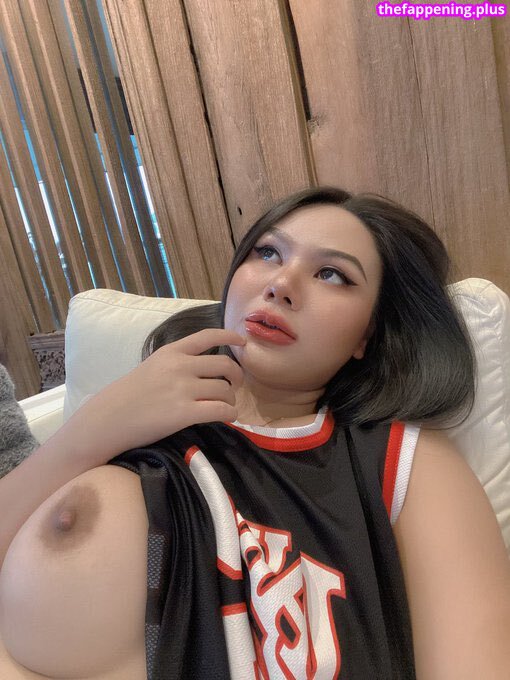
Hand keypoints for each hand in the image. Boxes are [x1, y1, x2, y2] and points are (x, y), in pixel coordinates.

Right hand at [65, 329, 245, 462]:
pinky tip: (228, 417)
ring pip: (225, 389)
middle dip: (236, 376)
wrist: (108, 419)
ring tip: (226, 406)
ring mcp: (183, 389)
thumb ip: (176, 363)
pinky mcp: (185, 413)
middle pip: (224, 364)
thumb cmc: (127, 396)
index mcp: (171, 352)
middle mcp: (180, 366)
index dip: (229, 336)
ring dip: (231, 399)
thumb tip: (203, 369)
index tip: (242, 341)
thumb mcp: (152, 367)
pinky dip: (231, 414)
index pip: (207, 336)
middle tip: (235, 386)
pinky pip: (221, 410)